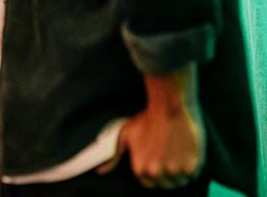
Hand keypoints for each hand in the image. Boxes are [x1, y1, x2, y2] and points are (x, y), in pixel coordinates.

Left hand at [97, 69, 204, 188]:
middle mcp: (156, 173)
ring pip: (180, 181)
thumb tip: (100, 171)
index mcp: (140, 169)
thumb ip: (113, 156)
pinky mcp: (191, 166)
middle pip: (165, 184)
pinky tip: (186, 152)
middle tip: (169, 156)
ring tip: (177, 153)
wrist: (169, 108)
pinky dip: (191, 166)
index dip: (154, 172)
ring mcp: (174, 171)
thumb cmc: (146, 120)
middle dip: (167, 173)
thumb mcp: (125, 135)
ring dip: (180, 171)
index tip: (158, 160)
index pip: (149, 183)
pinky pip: (192, 175)